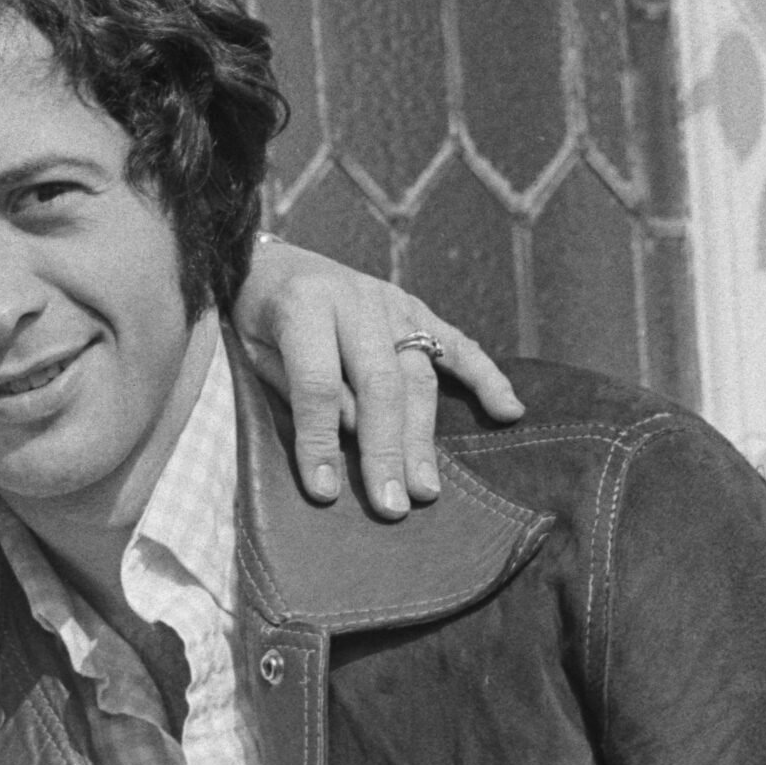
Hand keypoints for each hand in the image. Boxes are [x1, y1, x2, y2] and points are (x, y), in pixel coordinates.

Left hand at [233, 235, 523, 518]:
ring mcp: (392, 303)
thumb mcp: (256, 351)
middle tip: (392, 505)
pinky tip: (509, 411)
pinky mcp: (416, 308)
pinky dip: (487, 378)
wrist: (270, 259)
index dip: (320, 440)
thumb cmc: (257, 316)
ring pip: (418, 375)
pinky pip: (458, 345)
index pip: (318, 384)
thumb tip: (350, 437)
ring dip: (423, 437)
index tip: (324, 492)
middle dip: (386, 450)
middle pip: (380, 384)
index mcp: (305, 306)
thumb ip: (299, 389)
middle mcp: (356, 300)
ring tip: (425, 489)